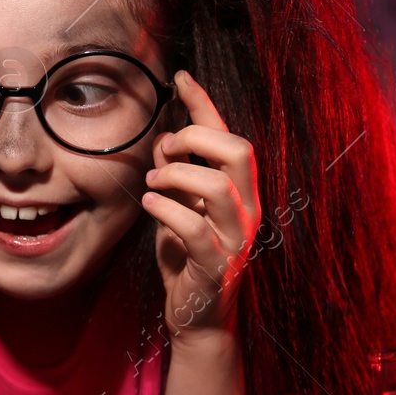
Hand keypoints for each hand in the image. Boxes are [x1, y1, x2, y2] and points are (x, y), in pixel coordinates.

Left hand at [140, 71, 259, 341]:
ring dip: (177, 175)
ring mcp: (236, 238)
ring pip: (220, 186)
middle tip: (163, 151)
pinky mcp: (217, 266)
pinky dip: (166, 211)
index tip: (180, 77)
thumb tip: (162, 142)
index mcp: (239, 190)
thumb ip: (174, 176)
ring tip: (152, 184)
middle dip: (195, 139)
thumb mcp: (177, 208)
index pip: (228, 135)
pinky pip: (195, 229)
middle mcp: (246, 208)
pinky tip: (149, 207)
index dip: (204, 104)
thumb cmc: (187, 259)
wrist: (198, 317)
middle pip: (238, 150)